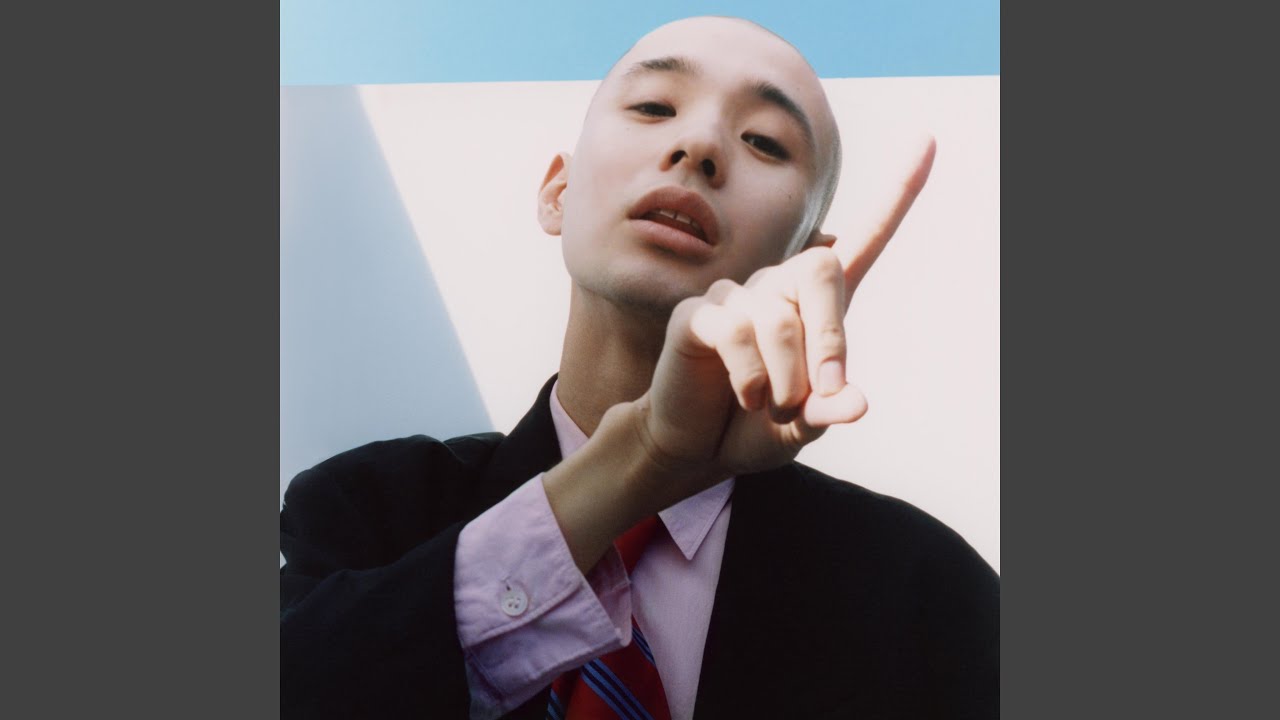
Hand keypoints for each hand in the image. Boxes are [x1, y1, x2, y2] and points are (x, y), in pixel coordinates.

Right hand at [630, 136, 937, 506]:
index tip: (928, 141)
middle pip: (822, 269)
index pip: (863, 239)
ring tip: (772, 408)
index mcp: (816, 305)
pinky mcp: (698, 313)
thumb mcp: (803, 425)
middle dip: (831, 337)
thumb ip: (829, 411)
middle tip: (824, 388)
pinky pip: (735, 331)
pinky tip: (748, 395)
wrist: (696, 444)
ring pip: (778, 318)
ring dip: (786, 375)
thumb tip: (857, 403)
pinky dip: (751, 374)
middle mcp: (777, 287)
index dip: (898, 193)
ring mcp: (735, 296)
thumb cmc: (754, 426)